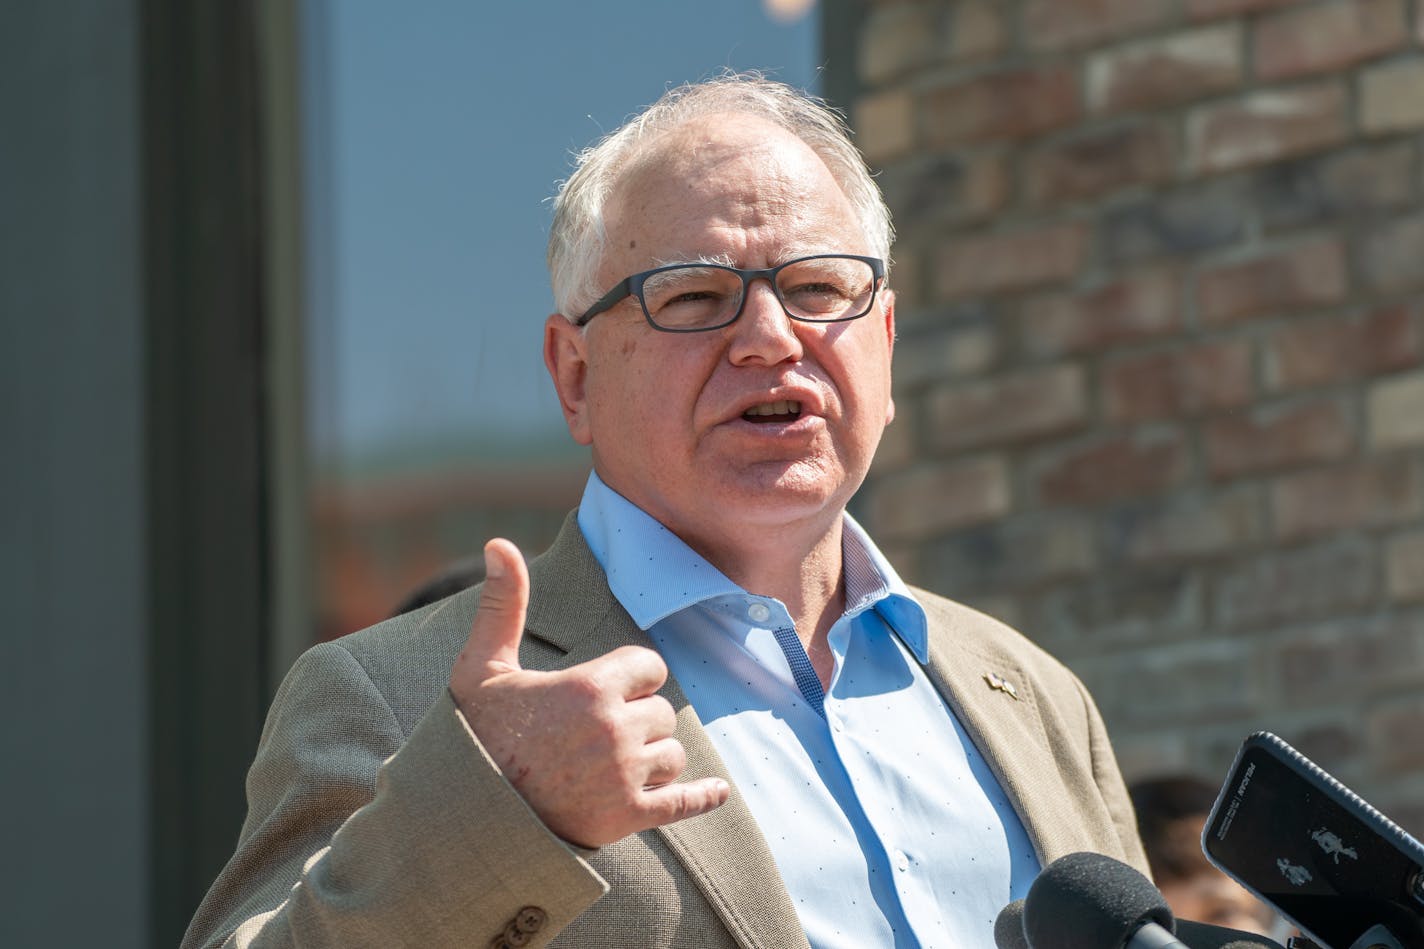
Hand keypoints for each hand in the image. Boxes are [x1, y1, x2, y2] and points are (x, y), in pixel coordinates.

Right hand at [449, 538, 729, 847]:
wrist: (462, 812)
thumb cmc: (474, 735)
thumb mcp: (483, 667)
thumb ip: (504, 605)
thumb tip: (500, 543)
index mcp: (590, 686)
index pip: (650, 667)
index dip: (633, 678)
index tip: (609, 690)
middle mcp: (614, 729)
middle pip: (663, 712)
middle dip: (640, 719)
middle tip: (600, 733)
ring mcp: (623, 776)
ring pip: (671, 755)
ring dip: (652, 758)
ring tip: (613, 764)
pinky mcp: (626, 817)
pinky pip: (682, 803)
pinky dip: (701, 797)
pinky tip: (717, 792)